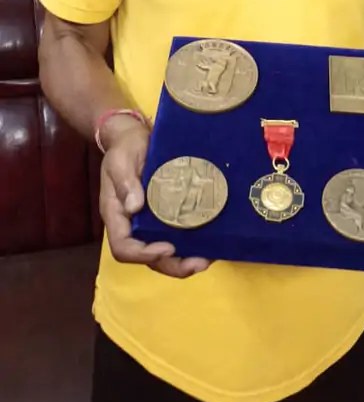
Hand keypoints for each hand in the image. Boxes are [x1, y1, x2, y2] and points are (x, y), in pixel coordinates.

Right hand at [99, 118, 210, 278]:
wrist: (133, 136)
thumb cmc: (125, 147)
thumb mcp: (121, 160)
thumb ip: (125, 182)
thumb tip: (135, 207)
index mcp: (116, 215)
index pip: (123, 247)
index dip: (143, 254)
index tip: (167, 247)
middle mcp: (131, 225)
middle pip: (146, 257)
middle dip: (171, 265)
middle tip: (197, 264)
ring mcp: (148, 222)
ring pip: (163, 252)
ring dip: (183, 261)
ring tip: (206, 259)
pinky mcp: (164, 214)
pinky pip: (175, 235)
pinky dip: (190, 244)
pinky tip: (208, 243)